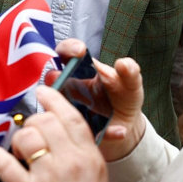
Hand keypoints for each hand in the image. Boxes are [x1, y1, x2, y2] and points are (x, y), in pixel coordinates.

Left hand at [0, 87, 119, 181]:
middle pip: (43, 120)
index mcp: (89, 158)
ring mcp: (47, 175)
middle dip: (31, 124)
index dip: (52, 99)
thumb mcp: (95, 181)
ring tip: (18, 156)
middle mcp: (70, 161)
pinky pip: (3, 161)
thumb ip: (79, 156)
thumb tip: (57, 136)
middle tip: (27, 137)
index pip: (69, 115)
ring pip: (24, 135)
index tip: (41, 93)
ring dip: (16, 142)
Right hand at [53, 39, 144, 160]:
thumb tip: (123, 64)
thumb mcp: (131, 83)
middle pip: (51, 78)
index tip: (79, 51)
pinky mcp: (75, 128)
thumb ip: (130, 72)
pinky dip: (103, 132)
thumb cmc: (123, 96)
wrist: (127, 122)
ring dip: (65, 107)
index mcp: (80, 69)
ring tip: (85, 111)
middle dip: (55, 77)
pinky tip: (118, 131)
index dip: (68, 49)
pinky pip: (80, 131)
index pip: (65, 53)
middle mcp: (68, 87)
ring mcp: (68, 107)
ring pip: (56, 106)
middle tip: (64, 78)